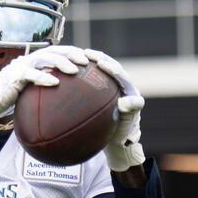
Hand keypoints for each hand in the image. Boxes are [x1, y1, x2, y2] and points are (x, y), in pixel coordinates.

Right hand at [0, 46, 88, 125]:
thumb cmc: (10, 100)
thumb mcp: (31, 94)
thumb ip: (45, 93)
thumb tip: (68, 106)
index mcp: (35, 62)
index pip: (57, 52)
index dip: (73, 52)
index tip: (90, 58)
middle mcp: (29, 60)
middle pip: (54, 50)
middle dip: (71, 53)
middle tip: (87, 61)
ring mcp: (20, 66)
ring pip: (43, 58)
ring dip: (60, 62)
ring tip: (74, 70)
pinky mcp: (13, 76)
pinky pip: (30, 75)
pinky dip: (43, 77)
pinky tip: (55, 83)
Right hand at [84, 49, 145, 171]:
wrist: (117, 144)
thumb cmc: (122, 137)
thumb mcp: (125, 128)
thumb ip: (130, 113)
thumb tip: (125, 102)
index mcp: (129, 92)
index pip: (121, 75)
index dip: (111, 67)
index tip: (100, 63)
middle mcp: (120, 87)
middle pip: (110, 66)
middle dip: (98, 57)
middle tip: (85, 53)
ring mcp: (109, 89)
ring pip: (99, 70)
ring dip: (90, 62)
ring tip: (76, 57)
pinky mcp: (100, 92)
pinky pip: (90, 79)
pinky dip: (82, 74)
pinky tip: (67, 72)